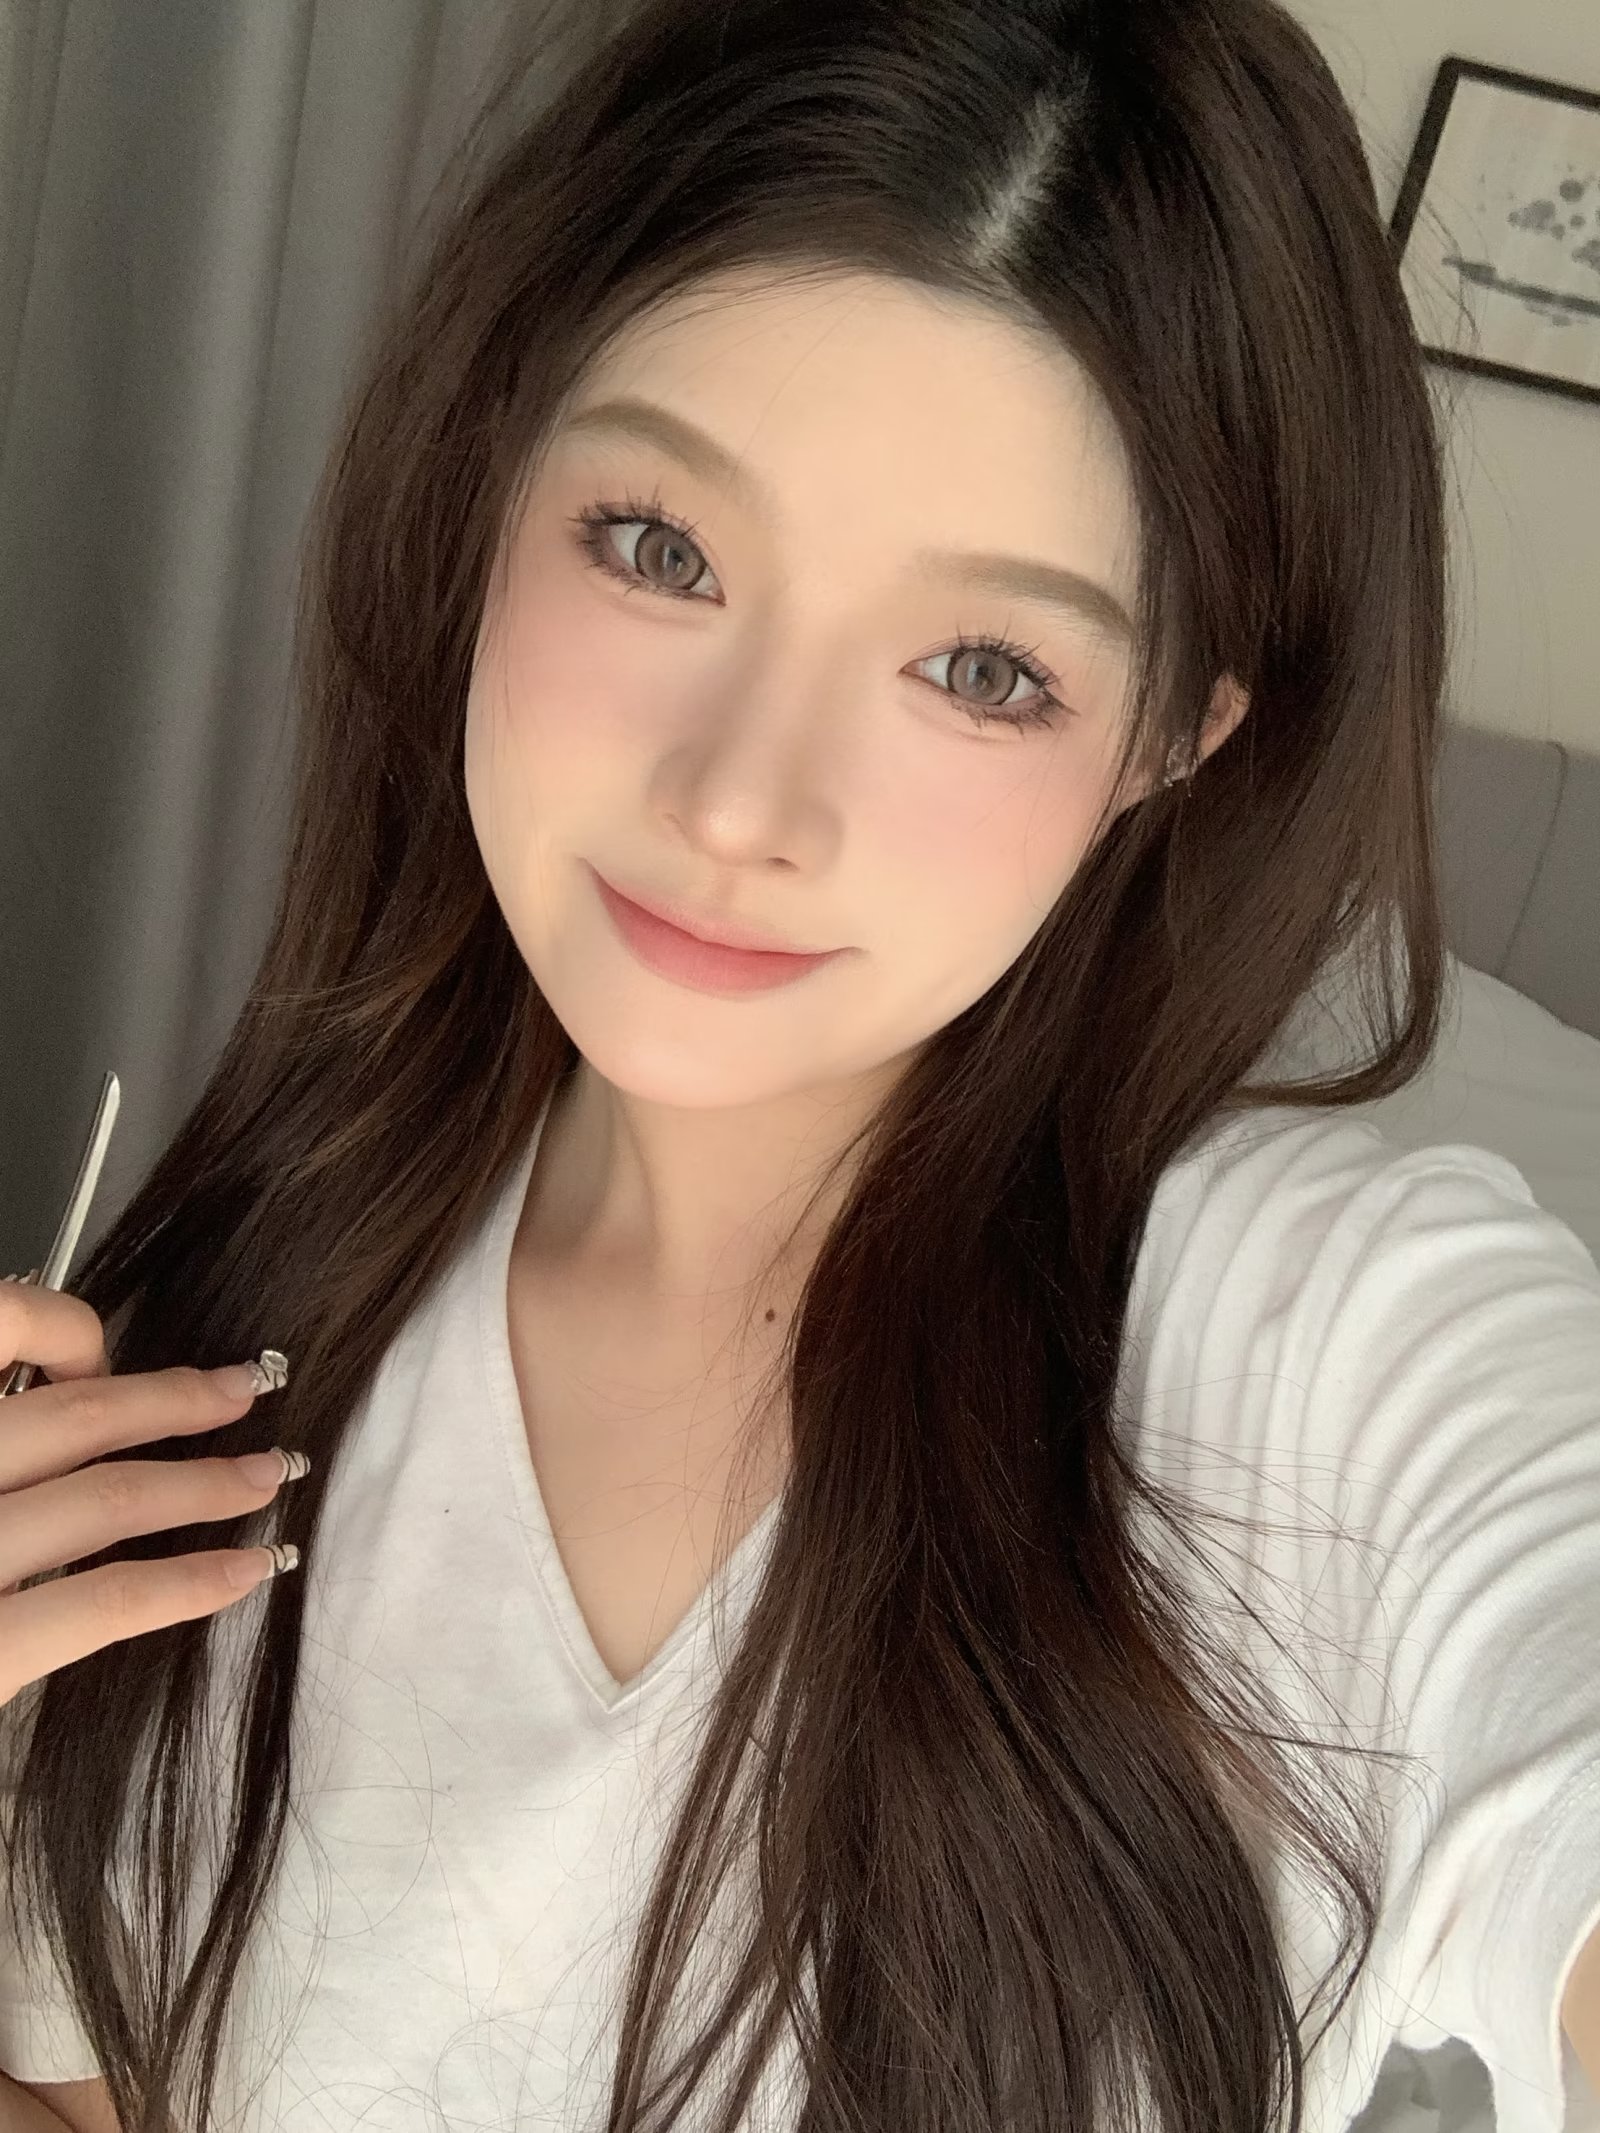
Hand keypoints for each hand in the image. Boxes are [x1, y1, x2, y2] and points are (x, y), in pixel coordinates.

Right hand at [0, 1276, 300, 1707]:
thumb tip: (56, 1396)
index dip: (66, 1332)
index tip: (101, 1363)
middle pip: (72, 1416)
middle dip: (177, 1402)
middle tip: (248, 1391)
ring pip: (104, 1498)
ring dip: (208, 1484)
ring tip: (271, 1476)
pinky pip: (103, 1600)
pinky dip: (189, 1580)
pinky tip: (246, 1569)